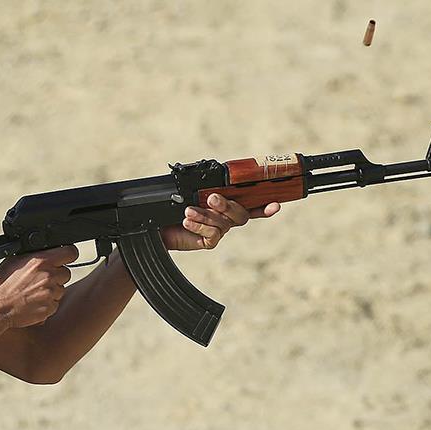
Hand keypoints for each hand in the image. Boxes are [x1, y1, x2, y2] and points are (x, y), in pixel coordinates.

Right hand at [0, 246, 77, 328]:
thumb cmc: (2, 284)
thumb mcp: (15, 261)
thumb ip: (36, 256)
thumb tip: (47, 251)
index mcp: (41, 261)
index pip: (70, 252)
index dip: (68, 254)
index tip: (65, 256)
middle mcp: (49, 276)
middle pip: (66, 272)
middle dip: (56, 275)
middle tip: (41, 279)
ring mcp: (51, 292)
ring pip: (61, 288)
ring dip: (51, 290)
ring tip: (33, 291)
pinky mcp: (51, 306)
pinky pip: (55, 302)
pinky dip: (47, 302)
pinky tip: (33, 301)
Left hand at [161, 194, 280, 250]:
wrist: (154, 227)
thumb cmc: (171, 208)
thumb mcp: (188, 193)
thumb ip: (204, 189)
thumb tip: (213, 187)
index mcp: (225, 203)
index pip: (251, 204)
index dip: (265, 206)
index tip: (275, 205)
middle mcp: (226, 217)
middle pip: (241, 214)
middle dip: (227, 205)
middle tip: (212, 197)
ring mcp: (219, 230)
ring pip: (224, 223)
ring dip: (206, 215)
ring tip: (188, 210)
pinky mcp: (209, 241)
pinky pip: (213, 234)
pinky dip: (200, 226)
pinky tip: (187, 221)